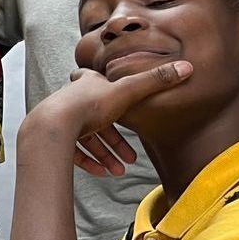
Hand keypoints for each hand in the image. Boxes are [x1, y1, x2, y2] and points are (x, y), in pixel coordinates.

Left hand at [25, 62, 192, 168]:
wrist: (51, 128)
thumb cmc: (87, 106)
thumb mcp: (127, 91)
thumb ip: (155, 81)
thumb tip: (187, 67)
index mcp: (87, 84)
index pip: (95, 80)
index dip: (108, 88)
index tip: (117, 95)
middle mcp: (71, 100)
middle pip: (96, 119)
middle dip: (114, 139)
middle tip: (131, 156)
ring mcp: (60, 120)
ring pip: (86, 139)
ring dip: (105, 155)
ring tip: (119, 170)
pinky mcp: (52, 139)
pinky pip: (72, 152)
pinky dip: (88, 162)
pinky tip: (101, 172)